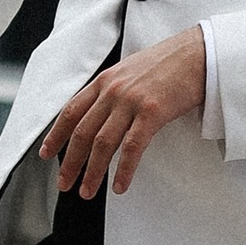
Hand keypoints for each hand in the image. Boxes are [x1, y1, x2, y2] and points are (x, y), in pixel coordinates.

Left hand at [41, 27, 207, 197]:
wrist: (199, 53)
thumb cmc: (171, 62)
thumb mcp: (132, 70)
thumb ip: (115, 90)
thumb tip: (104, 115)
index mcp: (105, 80)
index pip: (71, 111)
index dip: (56, 135)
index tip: (46, 153)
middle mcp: (113, 90)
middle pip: (82, 132)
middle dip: (70, 162)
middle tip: (64, 183)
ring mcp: (131, 101)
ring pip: (103, 143)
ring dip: (92, 171)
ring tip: (88, 191)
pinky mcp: (152, 112)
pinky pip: (132, 148)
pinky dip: (124, 170)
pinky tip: (119, 186)